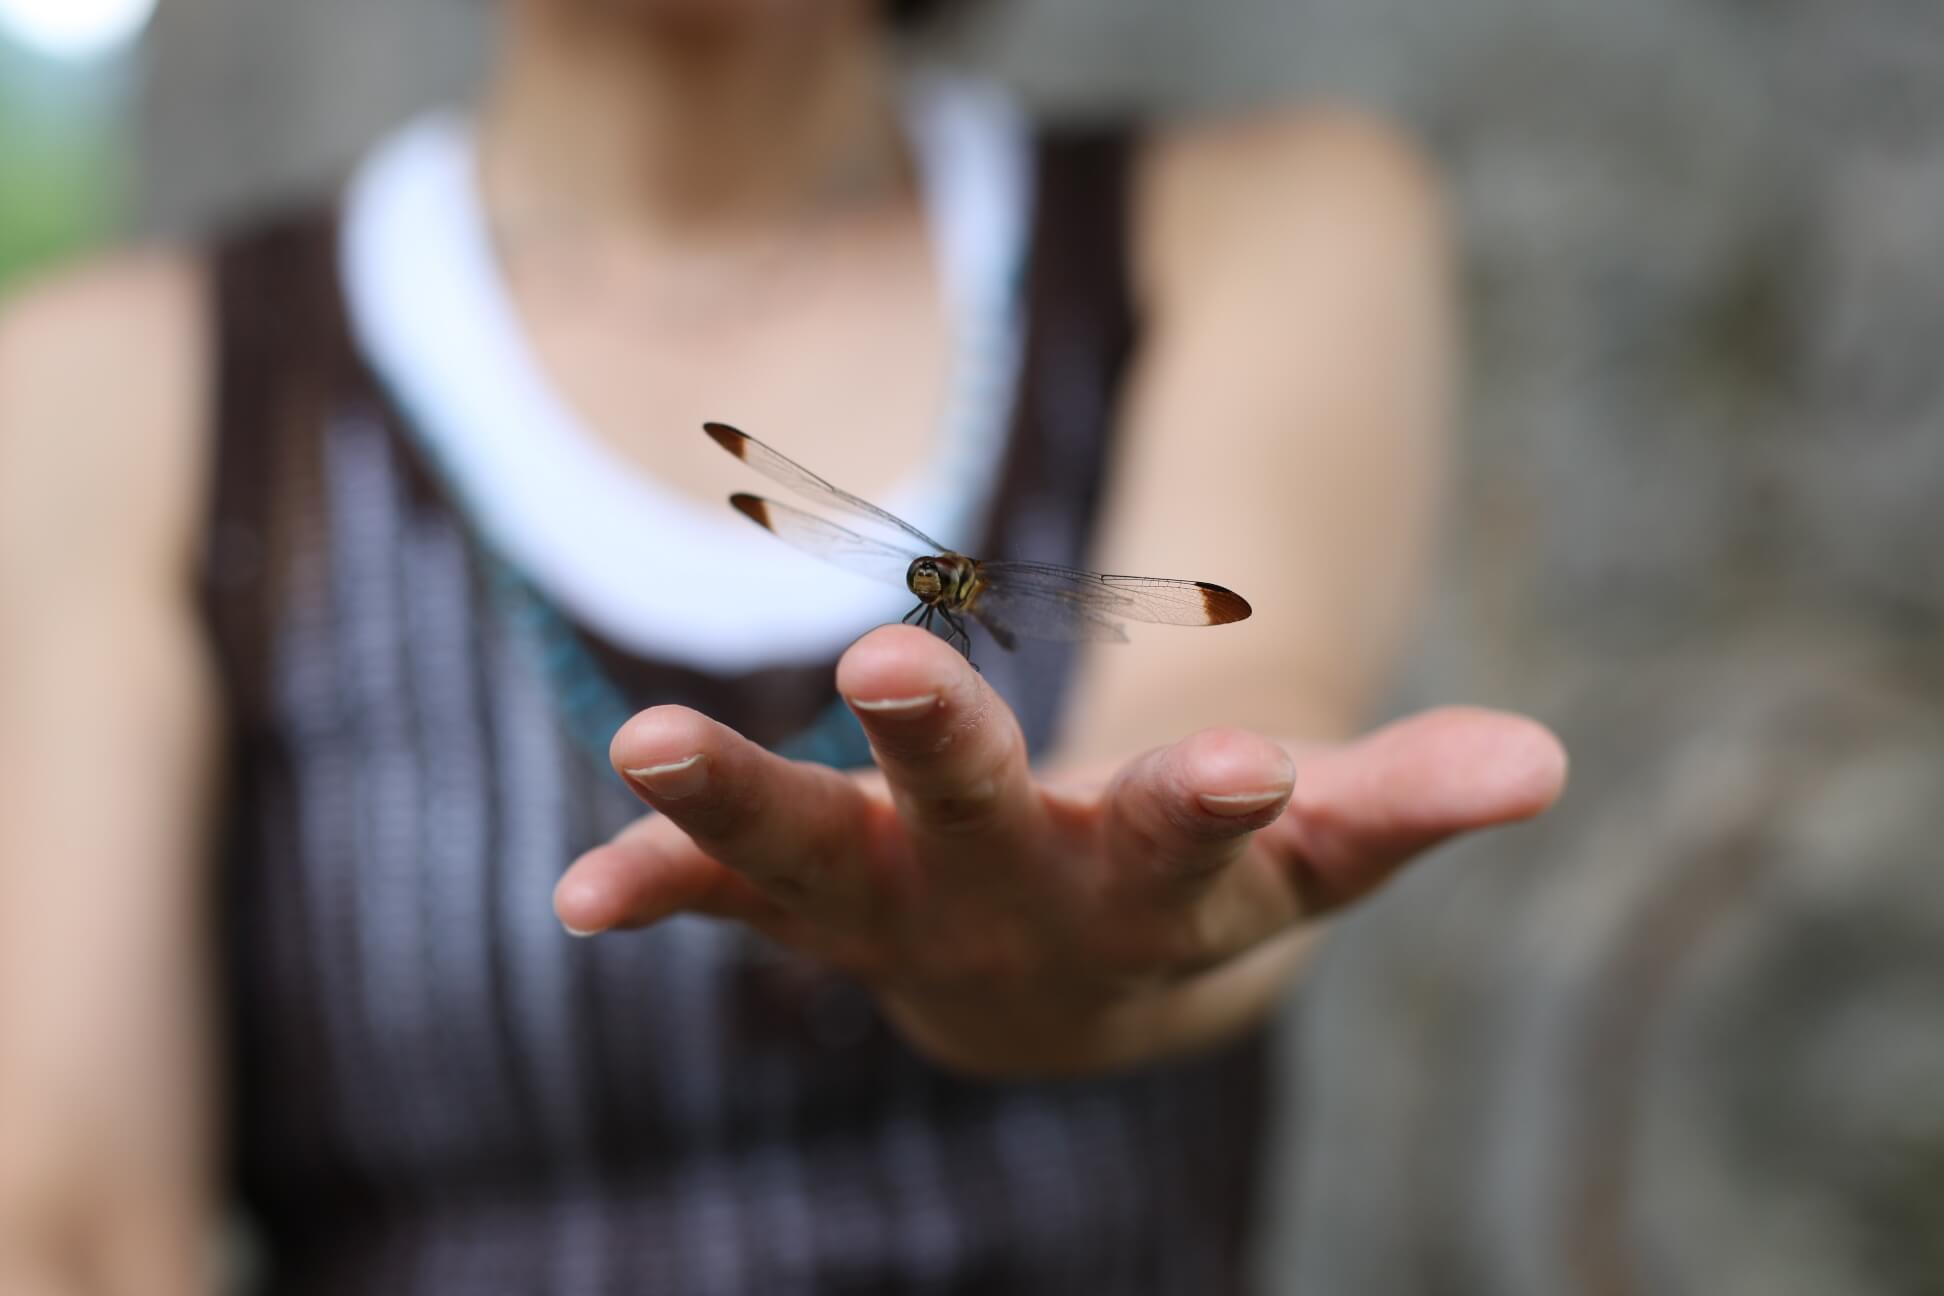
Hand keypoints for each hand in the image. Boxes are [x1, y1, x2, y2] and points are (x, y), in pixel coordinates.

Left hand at [554, 626, 1565, 1077]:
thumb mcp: (1309, 856)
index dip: (1217, 802)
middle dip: (945, 759)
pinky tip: (585, 890)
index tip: (1252, 761)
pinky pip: (729, 902)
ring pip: (818, 862)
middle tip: (890, 666)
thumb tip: (1551, 759)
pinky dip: (661, 885)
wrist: (1073, 996)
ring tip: (646, 739)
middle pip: (981, 834)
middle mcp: (1016, 912)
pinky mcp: (817, 905)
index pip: (1195, 846)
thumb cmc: (1199, 889)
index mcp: (1150, 892)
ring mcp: (903, 915)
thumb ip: (1408, 800)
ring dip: (738, 804)